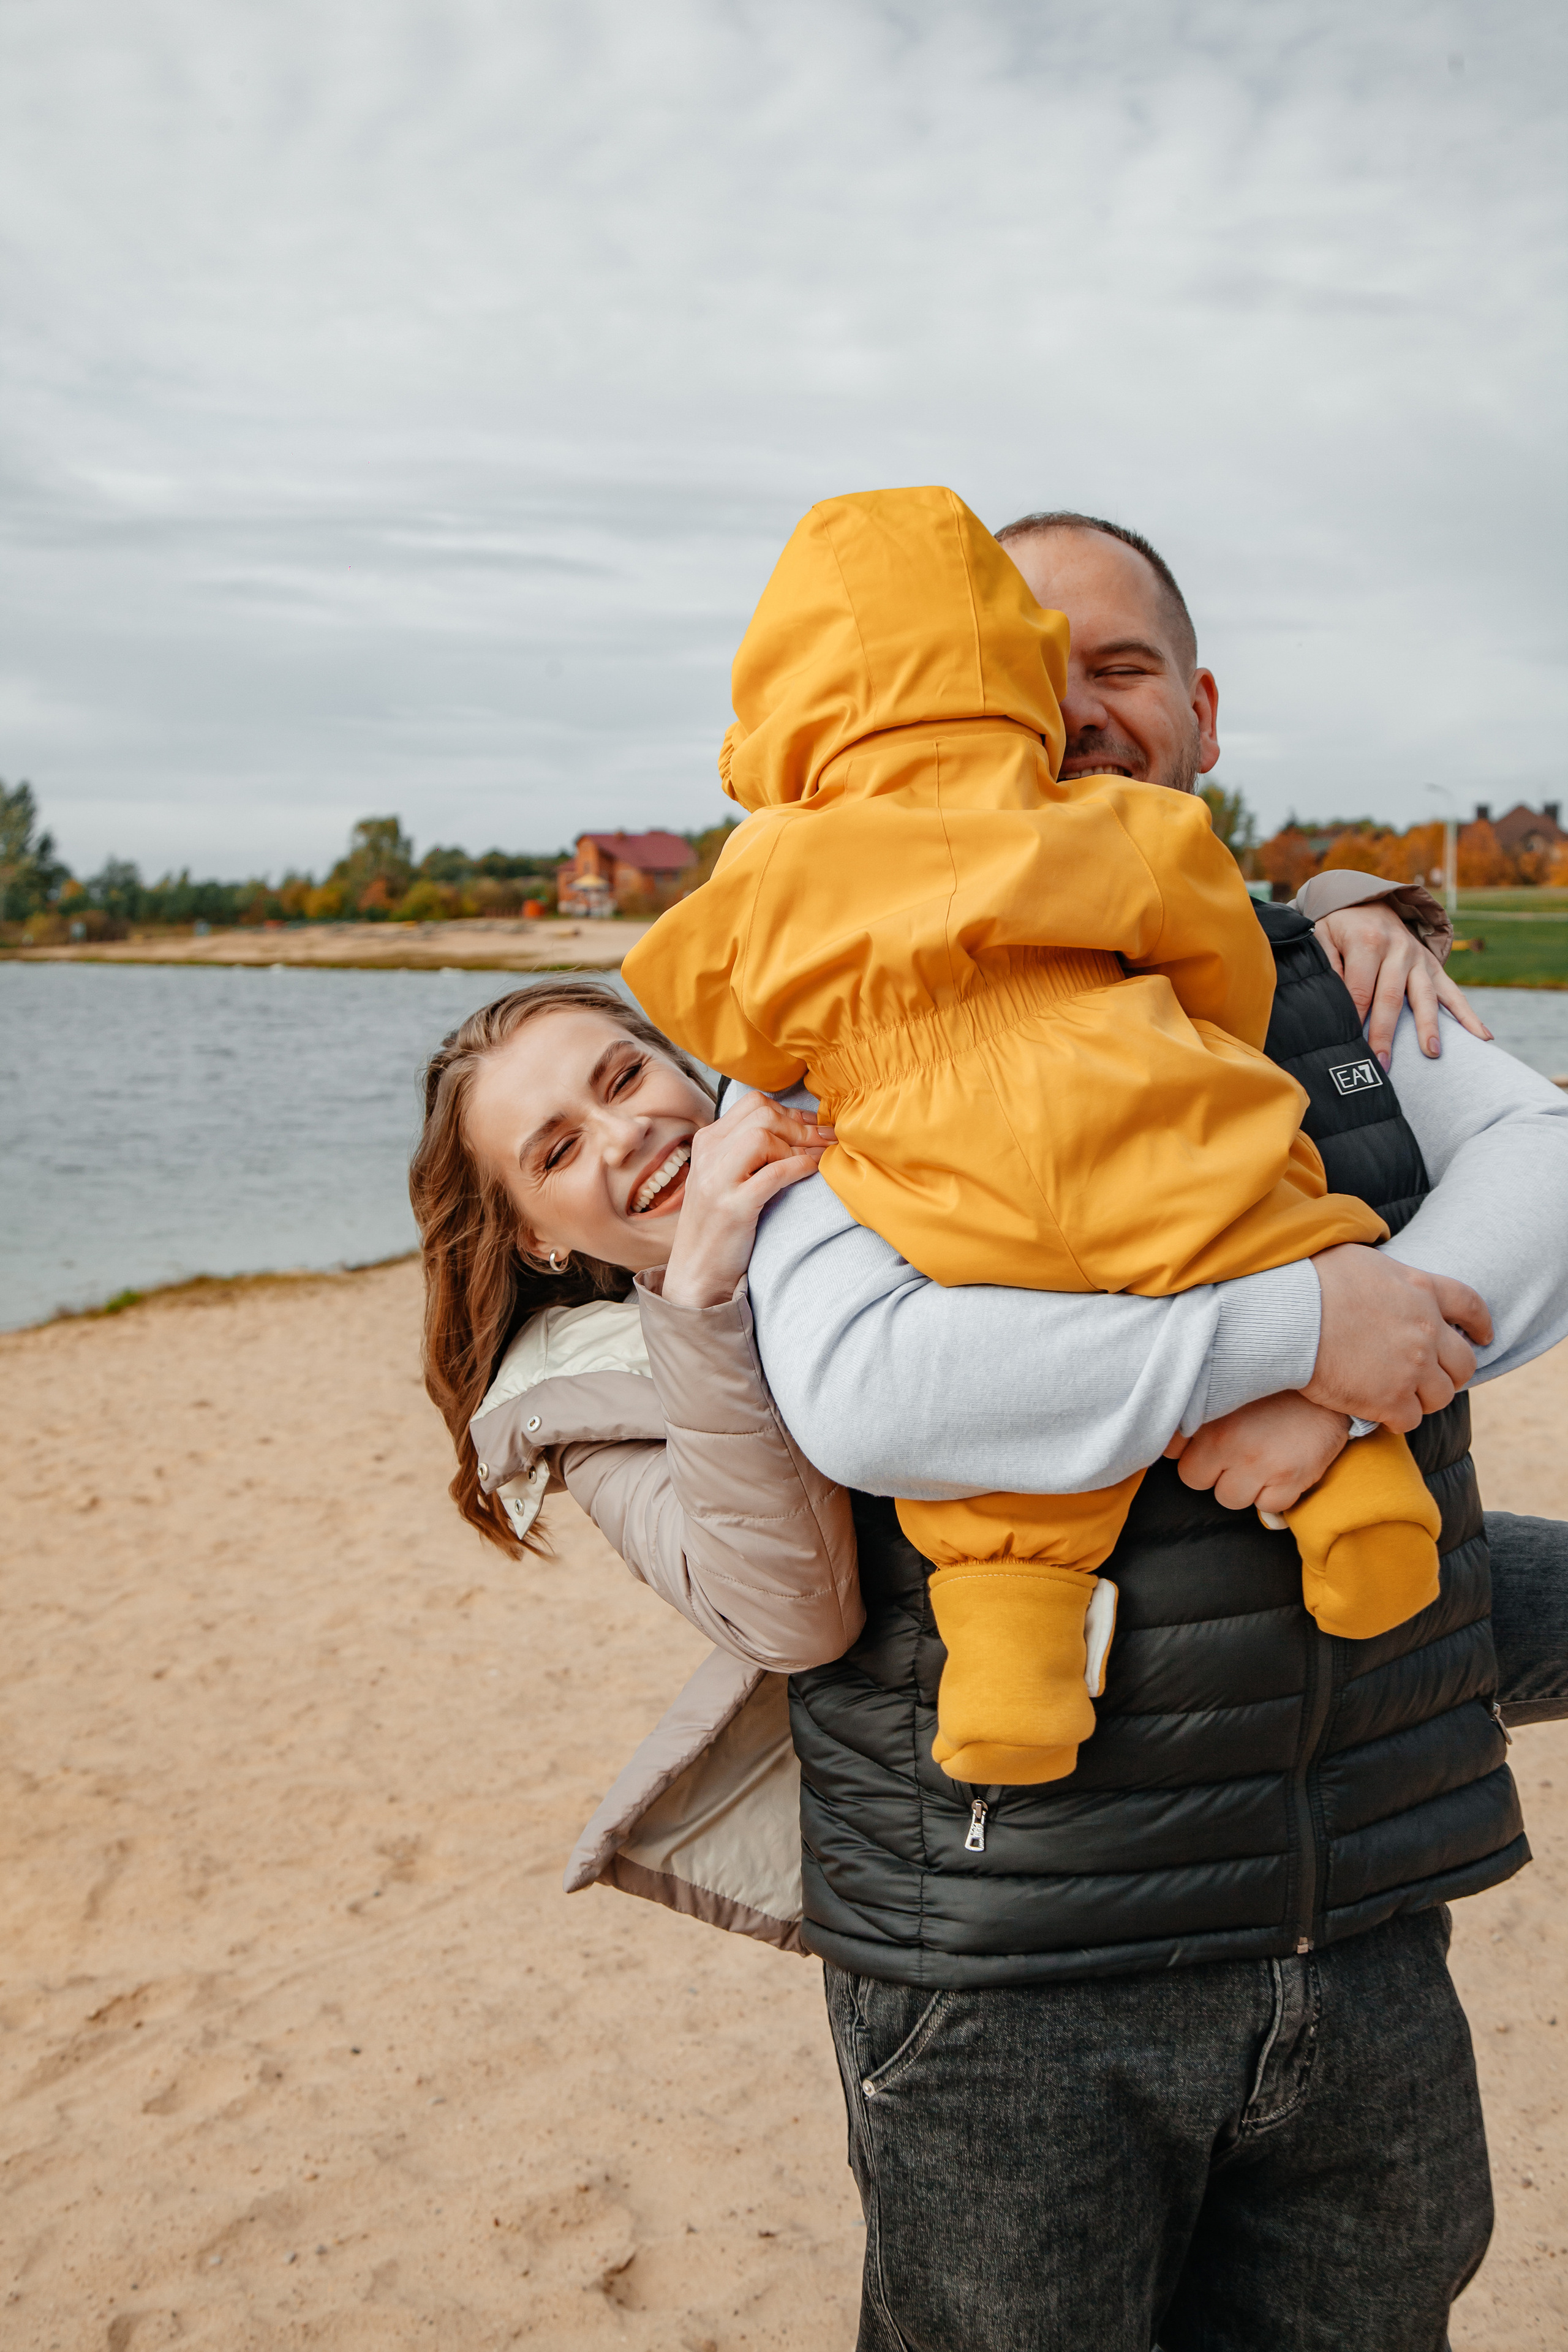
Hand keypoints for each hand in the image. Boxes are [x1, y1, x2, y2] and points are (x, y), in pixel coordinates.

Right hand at [660, 1095, 834, 1308]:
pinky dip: (799, 1167)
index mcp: (707, 1142)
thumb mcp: (726, 1177)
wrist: (696, 1272)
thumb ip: (749, 1150)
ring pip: (763, 1137)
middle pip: (762, 1115)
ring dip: (799, 1146)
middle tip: (824, 1141)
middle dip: (800, 1125)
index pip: (753, 1104)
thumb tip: (803, 1126)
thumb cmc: (719, 1225)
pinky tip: (812, 1171)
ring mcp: (717, 1182)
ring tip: (817, 1159)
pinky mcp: (732, 1208)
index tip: (813, 1127)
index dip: (791, 1111)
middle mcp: (708, 1155)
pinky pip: (773, 1173)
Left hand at [1165, 1393, 1349, 1514]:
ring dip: (1241, 1485)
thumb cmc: (1274, 1381)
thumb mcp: (1229, 1385)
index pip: (1172, 1453)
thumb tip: (1172, 1443)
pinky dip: (1274, 1495)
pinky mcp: (1291, 1480)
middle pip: (1194, 1480)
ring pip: (1228, 1498)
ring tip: (1259, 1458)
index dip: (1188, 1449)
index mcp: (1209, 1417)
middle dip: (1210, 1470)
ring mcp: (1260, 1464)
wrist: (1328, 1373)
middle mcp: (1229, 1442)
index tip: (1203, 1441)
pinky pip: (1268, 1507)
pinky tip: (1281, 1469)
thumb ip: (1197, 1408)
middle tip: (1232, 1450)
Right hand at [1304, 1243, 1491, 1430]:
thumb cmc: (1310, 1279)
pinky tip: (1378, 1412)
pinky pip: (1410, 1420)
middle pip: (1463, 1363)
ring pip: (1440, 1397)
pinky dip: (1397, 1419)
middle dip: (1450, 1373)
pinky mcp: (1388, 1399)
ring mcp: (1412, 1367)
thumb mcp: (1361, 1259)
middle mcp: (1427, 1330)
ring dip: (1423, 1398)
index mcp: (1422, 1290)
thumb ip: (1388, 1274)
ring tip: (1399, 1397)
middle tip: (1430, 1378)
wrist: (1288, 1313)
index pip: (1470, 1306)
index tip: (1482, 1336)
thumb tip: (1384, 1279)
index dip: (1480, 1324)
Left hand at [1314, 903, 1491, 1065]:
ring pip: (1425, 996)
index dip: (1355, 1017)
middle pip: (1392, 998)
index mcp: (1367, 942)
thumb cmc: (1340, 926)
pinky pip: (1453, 992)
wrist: (1368, 901)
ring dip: (1429, 1026)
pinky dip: (1469, 1015)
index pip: (1360, 989)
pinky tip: (1483, 1037)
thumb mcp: (1322, 935)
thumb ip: (1326, 964)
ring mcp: (1419, 958)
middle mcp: (1398, 950)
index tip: (1350, 1045)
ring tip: (1431, 1053)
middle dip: (1386, 1033)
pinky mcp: (1433, 966)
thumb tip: (1332, 998)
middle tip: (1381, 1062)